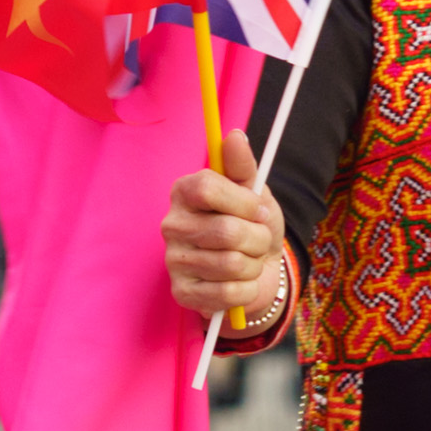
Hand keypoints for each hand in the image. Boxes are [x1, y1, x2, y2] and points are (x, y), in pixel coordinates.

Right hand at [163, 149, 292, 340]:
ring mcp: (173, 261)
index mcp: (184, 192)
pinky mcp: (181, 293)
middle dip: (257, 239)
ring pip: (231, 264)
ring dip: (254, 265)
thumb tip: (235, 136)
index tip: (258, 208)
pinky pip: (228, 293)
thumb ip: (243, 165)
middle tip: (258, 239)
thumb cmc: (251, 225)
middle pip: (226, 231)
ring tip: (249, 260)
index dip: (243, 201)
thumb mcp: (253, 192)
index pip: (207, 188)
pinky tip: (240, 283)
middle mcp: (171, 225)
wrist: (257, 270)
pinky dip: (247, 290)